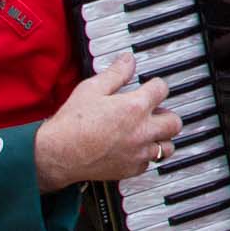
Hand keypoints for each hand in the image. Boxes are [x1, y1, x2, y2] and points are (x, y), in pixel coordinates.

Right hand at [32, 55, 181, 191]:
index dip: (155, 85)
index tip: (150, 88)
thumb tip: (128, 60)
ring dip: (161, 138)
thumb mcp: (91, 89)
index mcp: (135, 107)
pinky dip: (145, 157)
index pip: (162, 89)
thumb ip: (115, 73)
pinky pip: (149, 164)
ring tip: (148, 132)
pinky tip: (134, 150)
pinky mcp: (129, 169)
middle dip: (166, 114)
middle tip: (154, 113)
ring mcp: (137, 152)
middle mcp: (142, 131)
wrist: (55, 155)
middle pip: (174, 121)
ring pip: (167, 147)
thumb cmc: (71, 124)